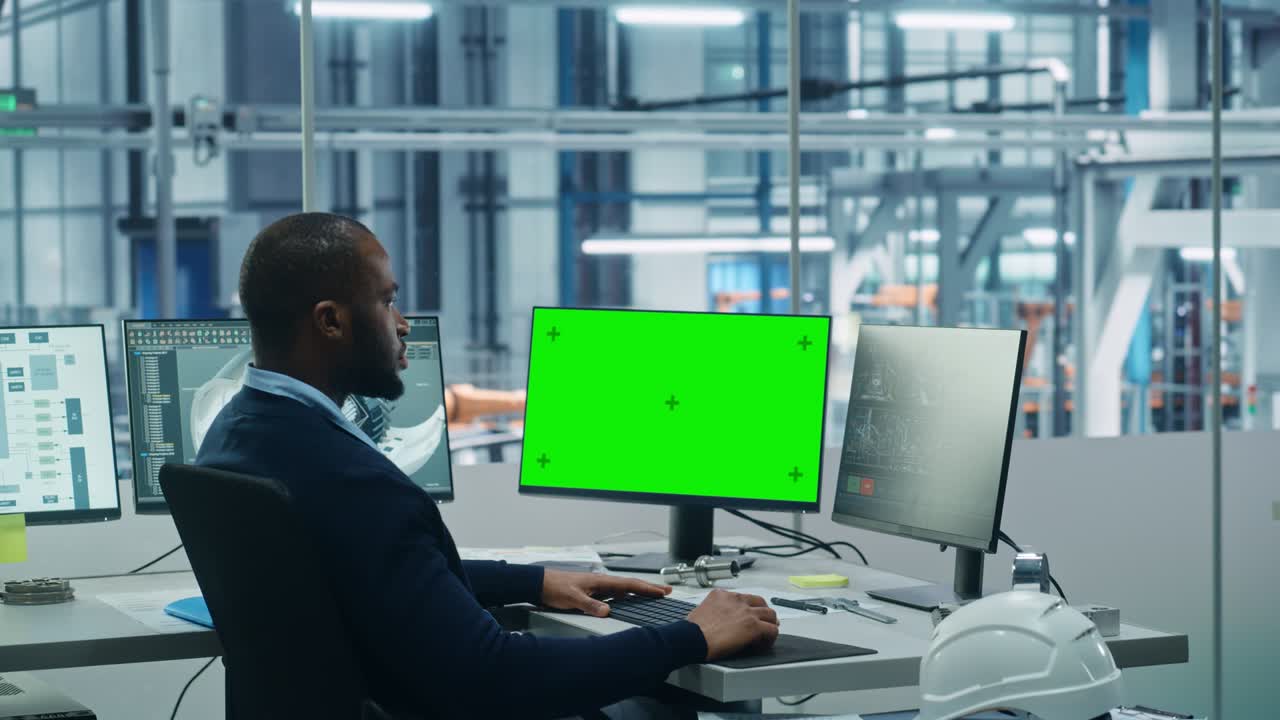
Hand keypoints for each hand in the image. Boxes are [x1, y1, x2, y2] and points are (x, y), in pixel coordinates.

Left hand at [540, 570, 670, 617]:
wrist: (540, 584)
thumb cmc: (555, 588)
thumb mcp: (572, 598)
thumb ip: (590, 605)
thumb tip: (607, 611)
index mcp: (600, 581)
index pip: (629, 584)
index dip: (647, 588)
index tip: (662, 591)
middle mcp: (601, 582)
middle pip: (630, 585)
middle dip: (649, 588)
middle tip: (666, 591)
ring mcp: (598, 586)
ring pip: (624, 589)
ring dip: (639, 592)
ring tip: (653, 595)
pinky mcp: (592, 592)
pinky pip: (614, 594)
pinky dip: (626, 597)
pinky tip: (628, 602)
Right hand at [687, 589, 779, 660]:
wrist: (692, 638)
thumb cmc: (692, 630)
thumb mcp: (699, 611)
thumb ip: (710, 610)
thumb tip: (711, 618)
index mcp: (722, 595)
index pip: (742, 598)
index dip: (747, 609)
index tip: (746, 617)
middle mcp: (736, 600)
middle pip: (759, 602)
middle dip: (763, 612)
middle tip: (763, 622)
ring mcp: (746, 612)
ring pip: (770, 614)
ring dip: (770, 624)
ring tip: (767, 634)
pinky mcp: (753, 626)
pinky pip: (772, 630)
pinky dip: (770, 638)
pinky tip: (764, 645)